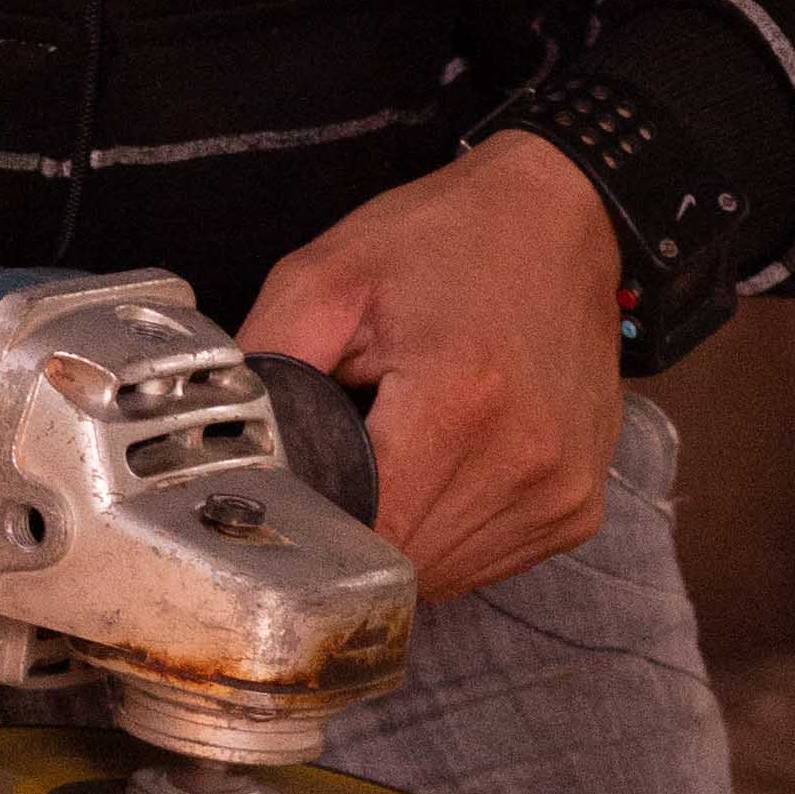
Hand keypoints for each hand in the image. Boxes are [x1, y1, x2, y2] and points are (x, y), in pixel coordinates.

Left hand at [240, 133, 623, 605]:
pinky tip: (441, 465)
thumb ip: (261, 367)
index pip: (365, 536)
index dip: (314, 526)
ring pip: (442, 575)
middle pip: (401, 564)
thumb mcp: (324, 277)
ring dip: (402, 534)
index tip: (296, 489)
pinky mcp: (577, 509)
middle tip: (340, 460)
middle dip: (353, 527)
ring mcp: (560, 493)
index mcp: (459, 402)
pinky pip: (484, 560)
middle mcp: (525, 460)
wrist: (562, 218)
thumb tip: (217, 454)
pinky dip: (446, 531)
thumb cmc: (444, 241)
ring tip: (398, 452)